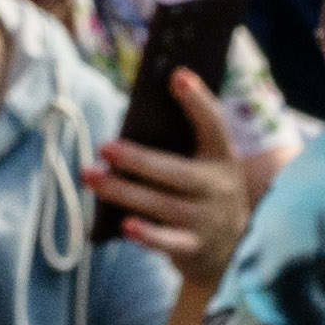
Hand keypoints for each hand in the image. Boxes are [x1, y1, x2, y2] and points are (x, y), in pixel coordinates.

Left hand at [84, 105, 256, 308]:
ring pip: (161, 204)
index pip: (213, 124)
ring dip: (123, 191)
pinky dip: (146, 234)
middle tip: (105, 147)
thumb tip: (127, 131)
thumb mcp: (205, 166)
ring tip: (91, 176)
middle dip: (138, 159)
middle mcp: (218, 187)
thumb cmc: (203, 194)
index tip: (176, 76)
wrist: (233, 249)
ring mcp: (207, 219)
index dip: (197, 101)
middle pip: (174, 171)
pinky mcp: (194, 248)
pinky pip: (166, 242)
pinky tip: (123, 225)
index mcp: (221, 157)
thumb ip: (178, 145)